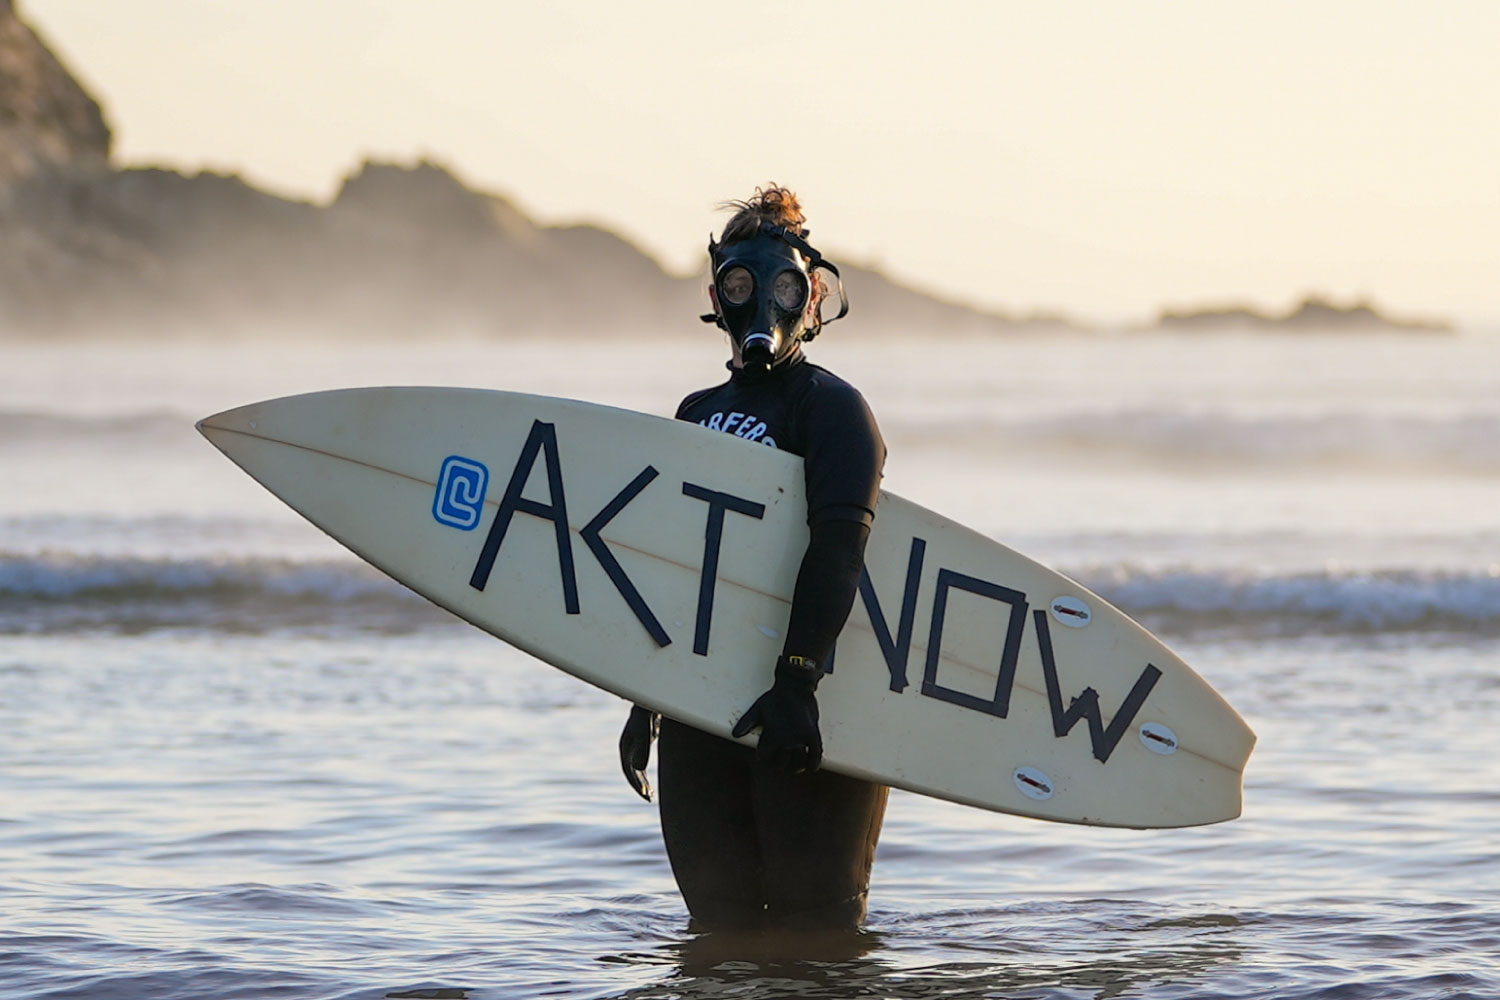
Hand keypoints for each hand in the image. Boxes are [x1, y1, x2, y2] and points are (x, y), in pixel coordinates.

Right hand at [619, 705, 658, 800]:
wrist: (650, 704)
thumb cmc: (647, 717)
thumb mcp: (645, 732)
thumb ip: (642, 749)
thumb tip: (638, 768)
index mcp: (625, 748)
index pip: (629, 770)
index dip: (636, 782)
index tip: (645, 793)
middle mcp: (627, 751)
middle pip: (631, 773)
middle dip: (639, 786)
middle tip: (649, 798)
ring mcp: (634, 750)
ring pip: (636, 772)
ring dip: (642, 784)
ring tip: (650, 797)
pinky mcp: (642, 749)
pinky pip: (641, 768)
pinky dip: (645, 777)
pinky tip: (652, 786)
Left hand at [730, 655, 822, 772]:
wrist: (794, 686)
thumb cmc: (775, 697)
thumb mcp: (757, 709)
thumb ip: (746, 723)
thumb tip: (735, 735)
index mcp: (770, 736)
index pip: (765, 757)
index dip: (765, 759)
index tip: (766, 759)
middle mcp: (785, 740)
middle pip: (781, 763)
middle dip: (779, 765)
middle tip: (781, 764)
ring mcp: (799, 737)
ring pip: (798, 761)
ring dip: (796, 766)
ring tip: (796, 768)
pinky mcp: (812, 733)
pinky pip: (815, 752)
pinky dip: (814, 762)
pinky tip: (812, 766)